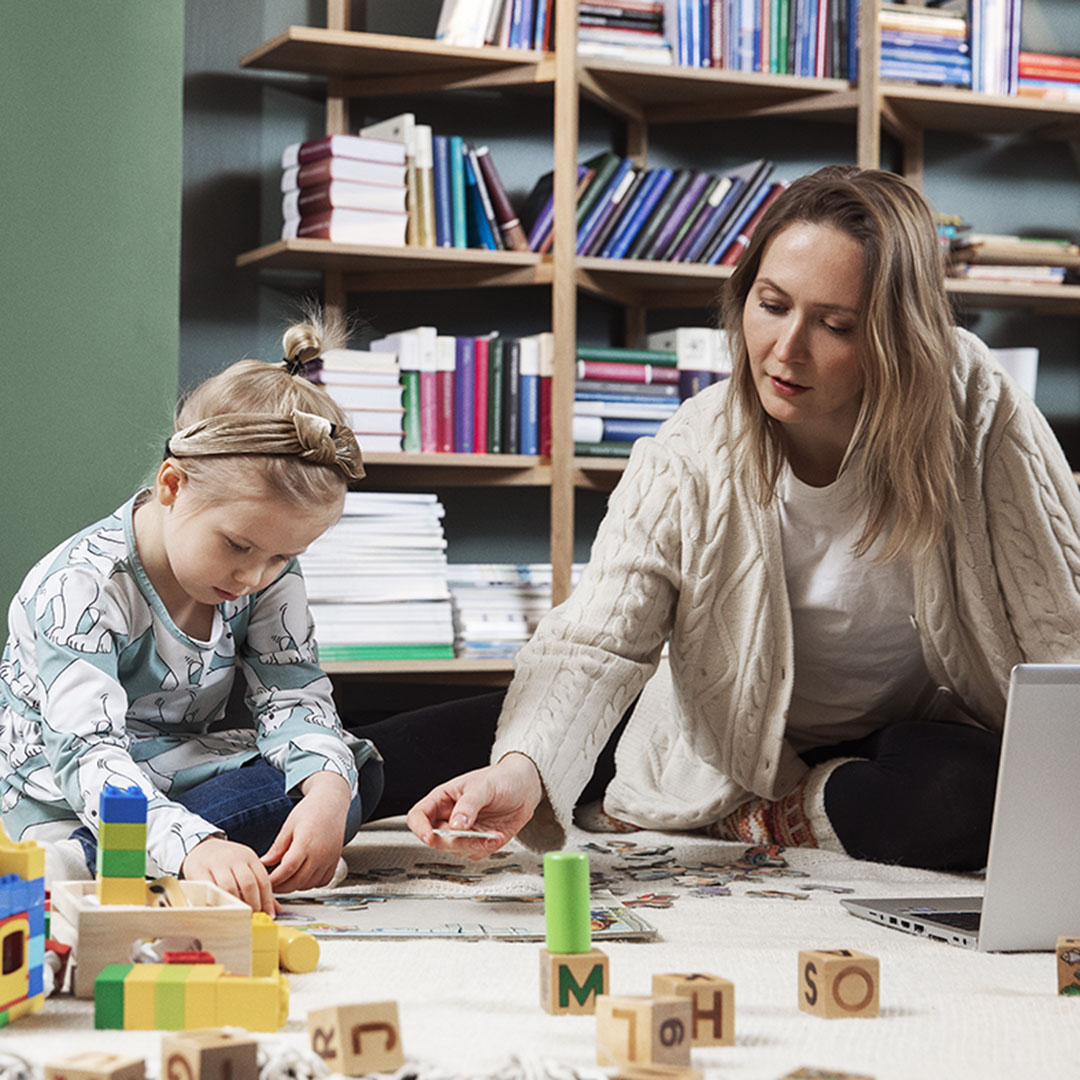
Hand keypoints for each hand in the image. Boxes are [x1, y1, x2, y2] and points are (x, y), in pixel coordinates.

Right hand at [181, 836, 277, 914]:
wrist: (201, 847)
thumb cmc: (226, 861)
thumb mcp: (246, 868)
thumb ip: (259, 887)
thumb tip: (275, 909)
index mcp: (249, 857)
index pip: (263, 880)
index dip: (267, 900)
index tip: (269, 914)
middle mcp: (235, 858)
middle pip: (248, 883)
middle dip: (253, 904)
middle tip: (253, 917)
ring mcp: (217, 863)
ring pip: (229, 887)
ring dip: (235, 905)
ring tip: (238, 916)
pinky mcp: (199, 870)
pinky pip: (209, 888)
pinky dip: (216, 901)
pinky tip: (220, 909)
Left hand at [261, 771, 351, 892]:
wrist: (332, 802)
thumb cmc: (311, 810)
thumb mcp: (289, 825)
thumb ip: (278, 847)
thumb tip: (264, 863)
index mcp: (306, 842)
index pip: (287, 869)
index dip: (274, 879)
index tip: (265, 882)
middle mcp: (320, 854)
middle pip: (297, 881)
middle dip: (281, 887)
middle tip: (271, 884)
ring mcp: (330, 859)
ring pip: (309, 884)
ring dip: (295, 886)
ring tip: (284, 879)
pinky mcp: (336, 861)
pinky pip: (322, 882)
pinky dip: (311, 883)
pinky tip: (302, 875)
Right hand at [406, 752, 543, 859]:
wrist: (525, 788)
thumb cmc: (501, 779)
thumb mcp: (484, 786)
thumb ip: (469, 805)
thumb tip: (456, 824)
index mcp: (443, 799)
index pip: (418, 816)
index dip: (419, 828)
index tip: (430, 837)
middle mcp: (449, 817)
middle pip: (435, 839)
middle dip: (454, 840)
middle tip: (473, 834)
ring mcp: (463, 832)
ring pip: (455, 850)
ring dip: (474, 845)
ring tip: (493, 833)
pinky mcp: (477, 842)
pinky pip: (474, 854)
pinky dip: (486, 848)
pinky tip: (497, 836)